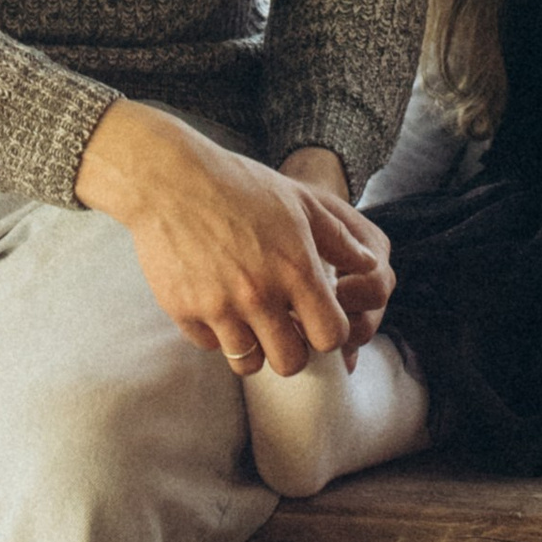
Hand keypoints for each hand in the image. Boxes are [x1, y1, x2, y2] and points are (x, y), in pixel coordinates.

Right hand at [74, 102, 380, 376]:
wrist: (170, 178)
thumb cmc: (241, 185)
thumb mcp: (300, 203)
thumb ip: (340, 239)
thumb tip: (370, 265)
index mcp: (294, 269)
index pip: (330, 336)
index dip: (328, 332)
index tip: (316, 319)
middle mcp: (258, 294)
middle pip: (291, 362)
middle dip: (294, 350)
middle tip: (285, 329)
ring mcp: (218, 306)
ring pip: (248, 363)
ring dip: (255, 348)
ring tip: (252, 322)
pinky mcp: (183, 311)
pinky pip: (210, 345)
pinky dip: (217, 334)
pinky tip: (218, 305)